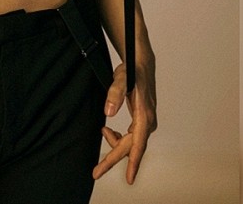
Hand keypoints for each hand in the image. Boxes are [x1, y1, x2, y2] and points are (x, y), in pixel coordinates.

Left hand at [93, 61, 156, 183]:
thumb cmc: (132, 71)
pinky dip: (118, 138)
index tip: (129, 179)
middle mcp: (147, 122)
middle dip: (113, 159)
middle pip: (131, 148)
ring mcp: (145, 123)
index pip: (138, 144)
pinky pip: (130, 137)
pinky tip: (109, 131)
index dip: (133, 163)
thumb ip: (114, 94)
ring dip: (115, 144)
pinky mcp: (141, 121)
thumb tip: (108, 112)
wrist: (141, 65)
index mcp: (144, 116)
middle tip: (97, 171)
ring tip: (103, 131)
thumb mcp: (121, 79)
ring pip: (130, 143)